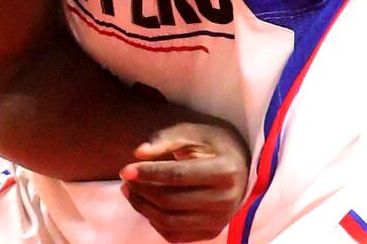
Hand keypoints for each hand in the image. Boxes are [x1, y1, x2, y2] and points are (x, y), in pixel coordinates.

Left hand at [119, 122, 249, 242]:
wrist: (240, 165)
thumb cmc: (213, 144)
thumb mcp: (193, 132)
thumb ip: (166, 140)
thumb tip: (139, 152)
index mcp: (224, 171)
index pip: (178, 176)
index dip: (149, 173)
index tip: (126, 170)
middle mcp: (225, 200)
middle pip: (171, 201)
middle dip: (141, 190)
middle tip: (125, 178)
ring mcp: (219, 220)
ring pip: (170, 222)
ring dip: (143, 207)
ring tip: (129, 191)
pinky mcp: (212, 232)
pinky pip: (176, 235)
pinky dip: (155, 222)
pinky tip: (145, 205)